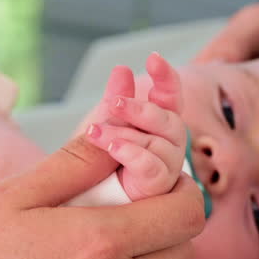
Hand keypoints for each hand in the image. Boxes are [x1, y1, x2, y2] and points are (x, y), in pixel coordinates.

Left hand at [83, 53, 186, 200]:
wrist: (87, 200)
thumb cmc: (101, 162)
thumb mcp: (107, 124)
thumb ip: (117, 99)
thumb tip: (122, 68)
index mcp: (158, 124)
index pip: (170, 97)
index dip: (166, 78)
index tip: (153, 58)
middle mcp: (169, 144)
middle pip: (168, 120)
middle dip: (140, 109)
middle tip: (113, 102)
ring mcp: (166, 167)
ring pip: (158, 144)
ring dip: (125, 134)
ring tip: (94, 133)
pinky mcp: (157, 189)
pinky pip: (153, 169)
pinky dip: (133, 155)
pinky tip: (114, 149)